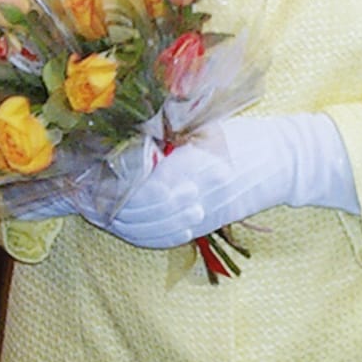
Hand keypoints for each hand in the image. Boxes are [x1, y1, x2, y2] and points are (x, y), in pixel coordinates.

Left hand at [89, 114, 358, 248]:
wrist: (283, 161)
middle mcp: (190, 195)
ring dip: (117, 223)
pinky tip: (125, 225)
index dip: (105, 187)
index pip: (133, 186)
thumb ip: (164, 134)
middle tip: (79, 196)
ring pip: (146, 229)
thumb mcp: (201, 125)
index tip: (82, 180)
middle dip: (103, 206)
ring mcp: (197, 214)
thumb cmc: (243, 135)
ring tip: (95, 210)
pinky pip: (163, 237)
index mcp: (187, 166)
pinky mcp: (204, 225)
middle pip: (133, 212)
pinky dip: (140, 233)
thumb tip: (119, 141)